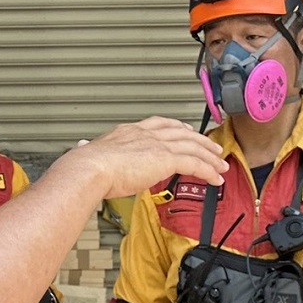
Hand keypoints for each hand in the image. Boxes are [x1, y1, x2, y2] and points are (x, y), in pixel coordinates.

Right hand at [59, 118, 226, 202]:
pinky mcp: (165, 158)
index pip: (159, 124)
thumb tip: (81, 147)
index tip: (185, 130)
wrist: (89, 168)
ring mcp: (157, 144)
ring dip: (209, 156)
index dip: (175, 127)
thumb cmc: (85, 165)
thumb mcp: (88, 152)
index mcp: (129, 131)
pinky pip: (194, 163)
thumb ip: (89, 149)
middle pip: (181, 132)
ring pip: (192, 147)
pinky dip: (208, 171)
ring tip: (221, 165)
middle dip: (199, 140)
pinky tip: (216, 179)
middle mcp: (146, 133)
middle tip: (212, 148)